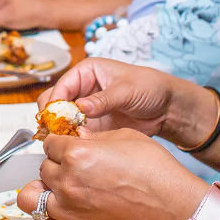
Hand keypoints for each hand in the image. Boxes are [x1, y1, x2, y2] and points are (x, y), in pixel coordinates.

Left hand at [17, 129, 205, 219]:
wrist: (176, 207)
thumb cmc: (157, 173)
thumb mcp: (125, 137)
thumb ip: (95, 137)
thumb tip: (80, 136)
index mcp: (77, 153)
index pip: (50, 143)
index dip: (60, 142)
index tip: (66, 145)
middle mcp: (69, 181)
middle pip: (43, 168)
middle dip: (55, 164)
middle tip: (71, 165)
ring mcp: (72, 208)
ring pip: (35, 196)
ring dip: (47, 189)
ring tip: (62, 187)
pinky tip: (63, 213)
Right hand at [38, 58, 177, 134]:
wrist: (166, 107)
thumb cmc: (148, 87)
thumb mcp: (126, 90)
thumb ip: (104, 99)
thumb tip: (81, 106)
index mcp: (86, 72)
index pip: (62, 85)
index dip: (56, 101)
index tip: (53, 118)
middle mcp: (82, 89)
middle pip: (56, 102)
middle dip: (53, 116)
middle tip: (55, 132)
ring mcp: (85, 109)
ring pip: (62, 120)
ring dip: (60, 130)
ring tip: (64, 142)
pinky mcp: (92, 126)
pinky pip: (75, 133)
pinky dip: (72, 140)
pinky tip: (76, 147)